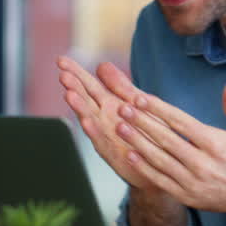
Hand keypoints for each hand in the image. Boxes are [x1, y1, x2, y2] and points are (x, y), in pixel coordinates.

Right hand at [56, 57, 155, 187]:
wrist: (165, 165)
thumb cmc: (150, 132)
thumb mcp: (137, 102)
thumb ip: (120, 85)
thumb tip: (101, 64)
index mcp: (110, 104)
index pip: (89, 85)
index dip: (76, 72)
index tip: (61, 60)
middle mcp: (104, 119)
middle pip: (85, 99)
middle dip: (74, 87)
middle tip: (62, 74)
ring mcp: (107, 136)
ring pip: (90, 119)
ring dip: (79, 107)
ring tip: (69, 94)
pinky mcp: (114, 155)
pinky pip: (102, 141)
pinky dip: (94, 132)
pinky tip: (87, 121)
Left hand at [112, 82, 225, 217]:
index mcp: (216, 143)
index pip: (181, 122)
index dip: (159, 109)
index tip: (140, 98)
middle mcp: (203, 163)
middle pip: (166, 139)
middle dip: (142, 122)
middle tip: (122, 108)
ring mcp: (193, 181)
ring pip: (159, 159)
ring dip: (137, 143)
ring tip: (119, 127)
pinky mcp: (186, 195)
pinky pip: (160, 180)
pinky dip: (143, 168)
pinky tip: (129, 154)